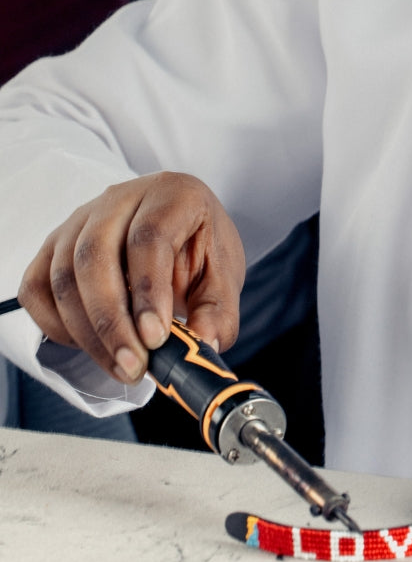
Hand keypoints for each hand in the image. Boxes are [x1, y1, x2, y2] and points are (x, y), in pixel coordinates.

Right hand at [18, 172, 244, 384]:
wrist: (179, 231)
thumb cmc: (200, 248)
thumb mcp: (223, 275)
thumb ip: (218, 310)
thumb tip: (205, 344)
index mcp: (172, 195)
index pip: (148, 239)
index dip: (149, 292)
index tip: (156, 338)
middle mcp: (119, 199)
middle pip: (95, 257)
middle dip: (112, 322)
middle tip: (134, 365)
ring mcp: (80, 220)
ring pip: (63, 275)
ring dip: (87, 331)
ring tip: (121, 366)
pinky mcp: (54, 246)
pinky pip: (38, 288)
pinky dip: (57, 324)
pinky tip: (91, 345)